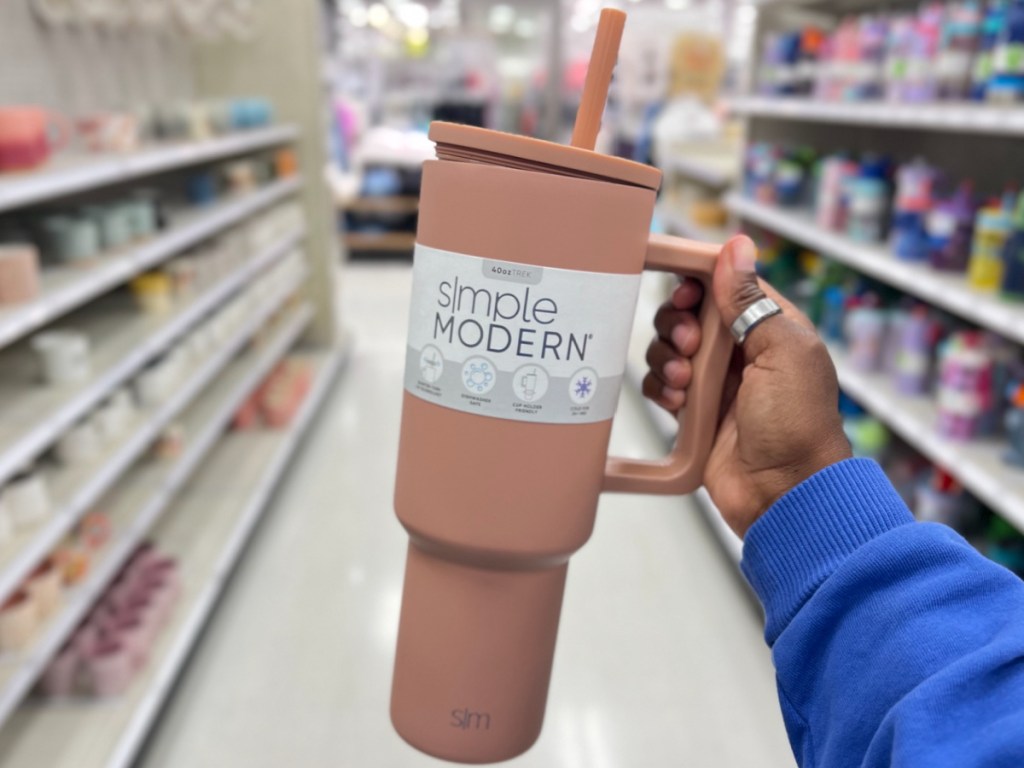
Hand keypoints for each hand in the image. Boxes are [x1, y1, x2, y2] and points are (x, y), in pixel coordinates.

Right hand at [643, 235, 850, 537]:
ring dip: (667, 359)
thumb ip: (751, 300)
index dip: (699, 282)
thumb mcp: (781, 351)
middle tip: (691, 348)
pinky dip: (661, 388)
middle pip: (688, 313)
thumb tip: (737, 246)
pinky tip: (677, 402)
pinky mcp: (693, 411)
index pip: (725, 284)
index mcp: (770, 327)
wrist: (783, 494)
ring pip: (669, 347)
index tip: (687, 294)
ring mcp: (715, 381)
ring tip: (684, 382)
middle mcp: (741, 349)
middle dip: (678, 325)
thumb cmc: (796, 424)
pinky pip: (661, 384)